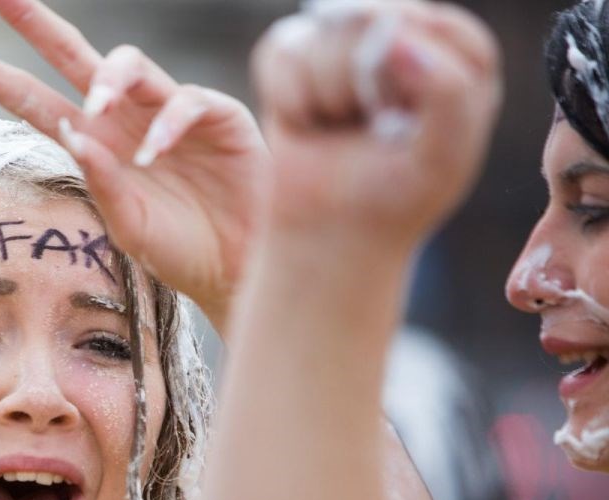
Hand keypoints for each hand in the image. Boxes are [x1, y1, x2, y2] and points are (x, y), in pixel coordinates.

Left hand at [0, 0, 271, 333]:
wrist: (236, 269)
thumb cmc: (177, 249)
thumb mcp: (126, 227)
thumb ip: (97, 182)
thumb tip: (69, 128)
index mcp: (90, 141)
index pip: (26, 96)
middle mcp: (122, 117)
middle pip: (70, 53)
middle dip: (31, 20)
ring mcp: (166, 111)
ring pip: (128, 63)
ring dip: (106, 79)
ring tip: (96, 108)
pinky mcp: (214, 116)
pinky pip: (184, 101)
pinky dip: (165, 124)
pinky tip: (154, 155)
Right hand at [253, 0, 500, 260]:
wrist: (329, 236)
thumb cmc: (394, 198)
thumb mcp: (443, 156)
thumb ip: (448, 90)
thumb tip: (399, 36)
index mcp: (456, 60)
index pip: (440, 28)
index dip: (415, 70)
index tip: (403, 119)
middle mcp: (404, 41)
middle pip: (379, 17)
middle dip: (366, 83)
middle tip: (371, 129)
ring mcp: (346, 46)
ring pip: (328, 33)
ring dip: (327, 95)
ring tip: (337, 128)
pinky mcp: (296, 59)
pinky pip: (283, 50)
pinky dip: (290, 96)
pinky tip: (307, 123)